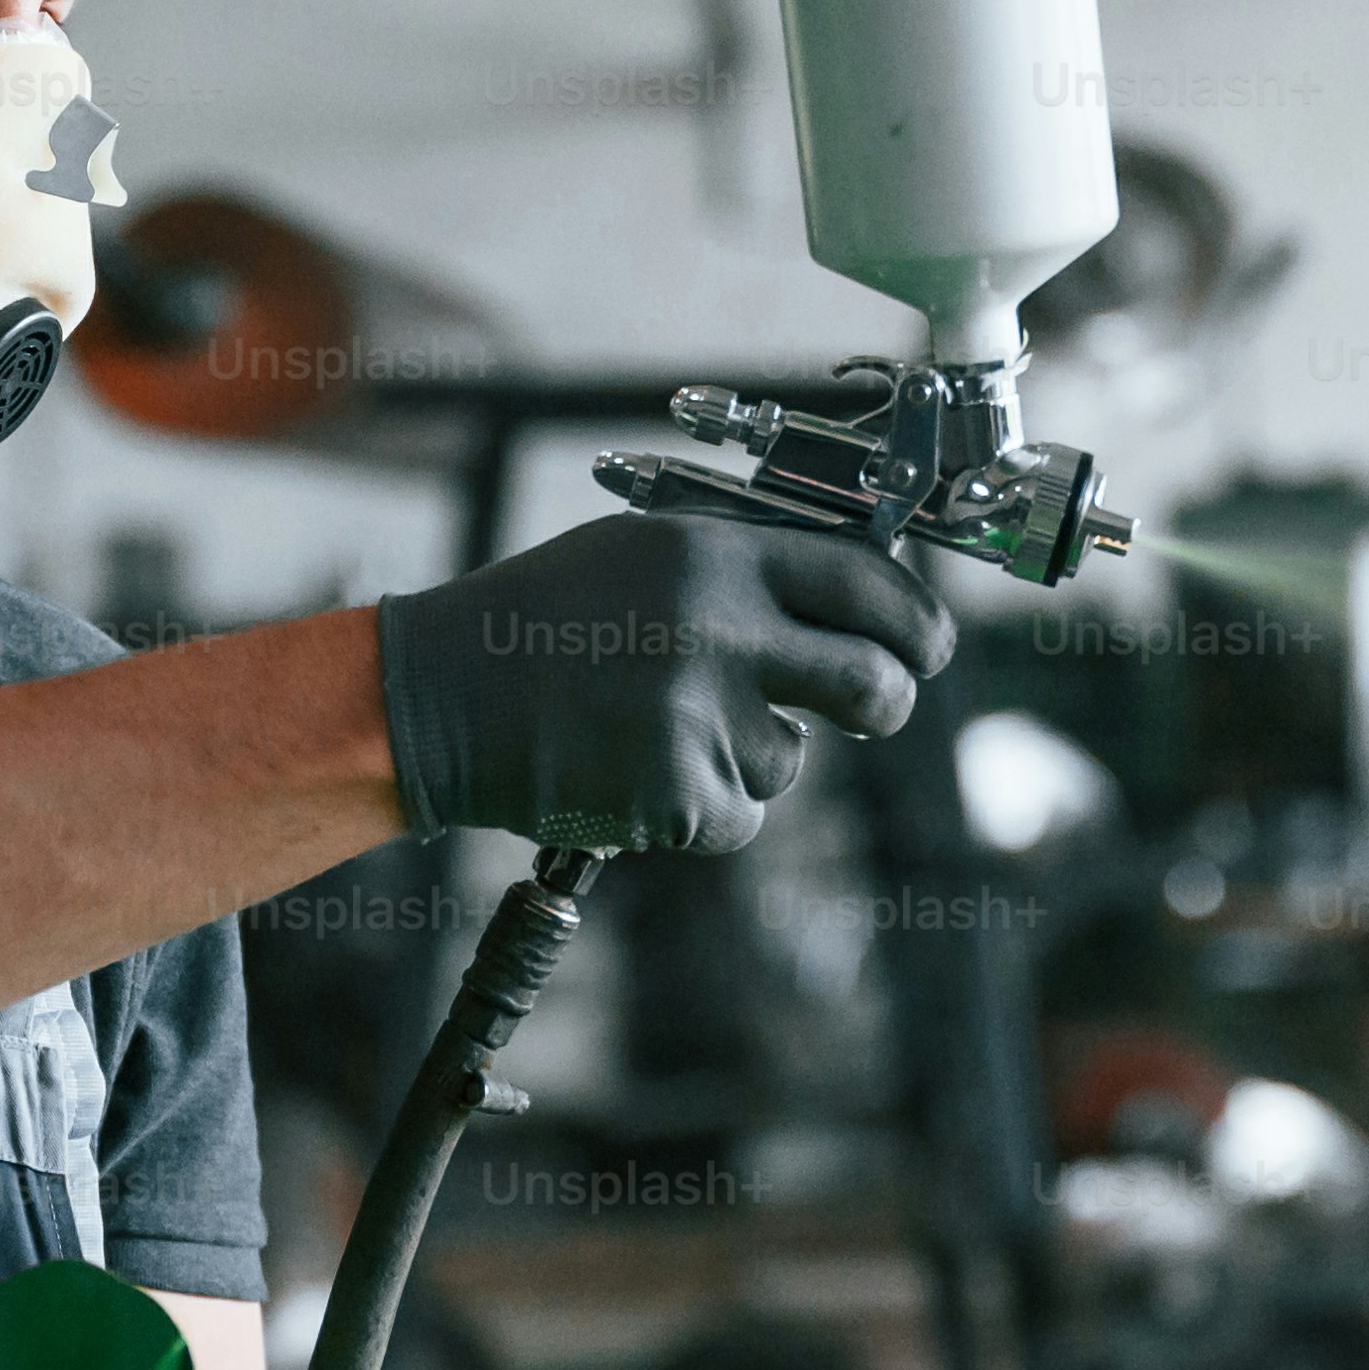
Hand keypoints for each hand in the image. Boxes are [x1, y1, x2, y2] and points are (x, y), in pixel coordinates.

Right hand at [371, 514, 953, 855]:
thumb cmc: (545, 621)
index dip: (918, 624)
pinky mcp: (677, 794)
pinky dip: (700, 808)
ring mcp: (700, 717)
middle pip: (874, 685)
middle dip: (884, 704)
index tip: (927, 647)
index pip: (868, 584)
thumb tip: (862, 599)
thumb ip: (747, 569)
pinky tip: (635, 770)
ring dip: (750, 757)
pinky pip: (738, 815)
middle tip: (869, 710)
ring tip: (660, 727)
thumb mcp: (644, 554)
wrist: (441, 698)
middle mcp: (720, 630)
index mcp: (716, 557)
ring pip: (791, 759)